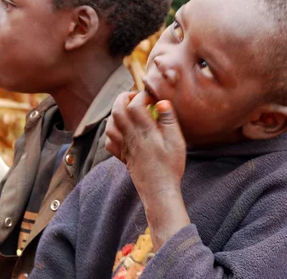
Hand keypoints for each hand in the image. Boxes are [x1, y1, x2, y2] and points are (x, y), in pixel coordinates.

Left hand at [106, 92, 189, 248]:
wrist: (159, 191)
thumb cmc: (171, 166)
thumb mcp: (176, 141)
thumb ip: (168, 120)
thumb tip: (162, 102)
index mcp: (145, 131)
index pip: (135, 105)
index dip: (142, 96)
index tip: (152, 97)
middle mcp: (131, 137)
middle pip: (117, 111)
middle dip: (123, 98)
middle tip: (134, 97)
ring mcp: (125, 147)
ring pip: (110, 125)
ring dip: (116, 113)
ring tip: (128, 111)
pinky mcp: (123, 157)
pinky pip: (110, 142)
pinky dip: (112, 133)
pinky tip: (122, 131)